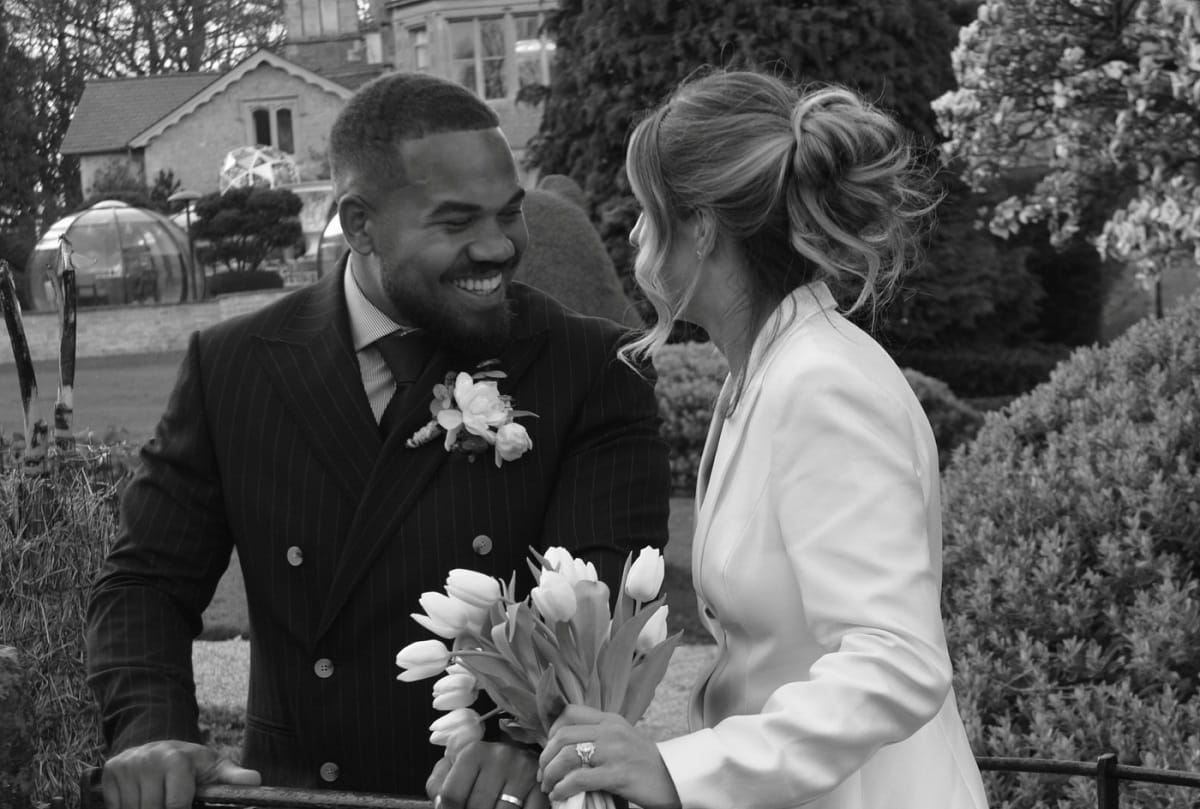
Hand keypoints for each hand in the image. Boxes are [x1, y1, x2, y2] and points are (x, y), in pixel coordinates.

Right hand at [100, 740, 260, 808]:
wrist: (161, 748)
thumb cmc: (193, 764)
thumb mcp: (215, 768)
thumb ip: (233, 777)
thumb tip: (256, 781)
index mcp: (176, 759)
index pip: (176, 804)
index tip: (184, 808)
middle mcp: (148, 759)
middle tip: (173, 803)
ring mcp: (127, 765)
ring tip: (159, 800)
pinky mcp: (110, 772)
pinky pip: (115, 807)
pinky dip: (127, 808)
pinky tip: (141, 799)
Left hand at [431, 740, 548, 808]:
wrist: (518, 760)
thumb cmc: (482, 770)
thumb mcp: (454, 769)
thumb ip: (438, 784)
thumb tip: (440, 804)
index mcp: (474, 752)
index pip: (452, 795)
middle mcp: (501, 757)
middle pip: (476, 807)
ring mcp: (523, 772)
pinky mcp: (541, 788)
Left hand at [538, 706, 679, 808]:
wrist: (674, 779)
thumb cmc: (644, 763)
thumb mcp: (622, 738)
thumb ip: (598, 735)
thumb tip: (564, 747)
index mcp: (611, 720)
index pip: (570, 713)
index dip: (551, 732)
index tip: (549, 751)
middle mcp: (611, 731)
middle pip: (563, 735)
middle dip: (545, 756)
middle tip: (543, 773)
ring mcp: (615, 751)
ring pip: (567, 755)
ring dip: (550, 774)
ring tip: (549, 786)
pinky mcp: (618, 774)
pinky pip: (579, 778)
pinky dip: (562, 788)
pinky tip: (559, 795)